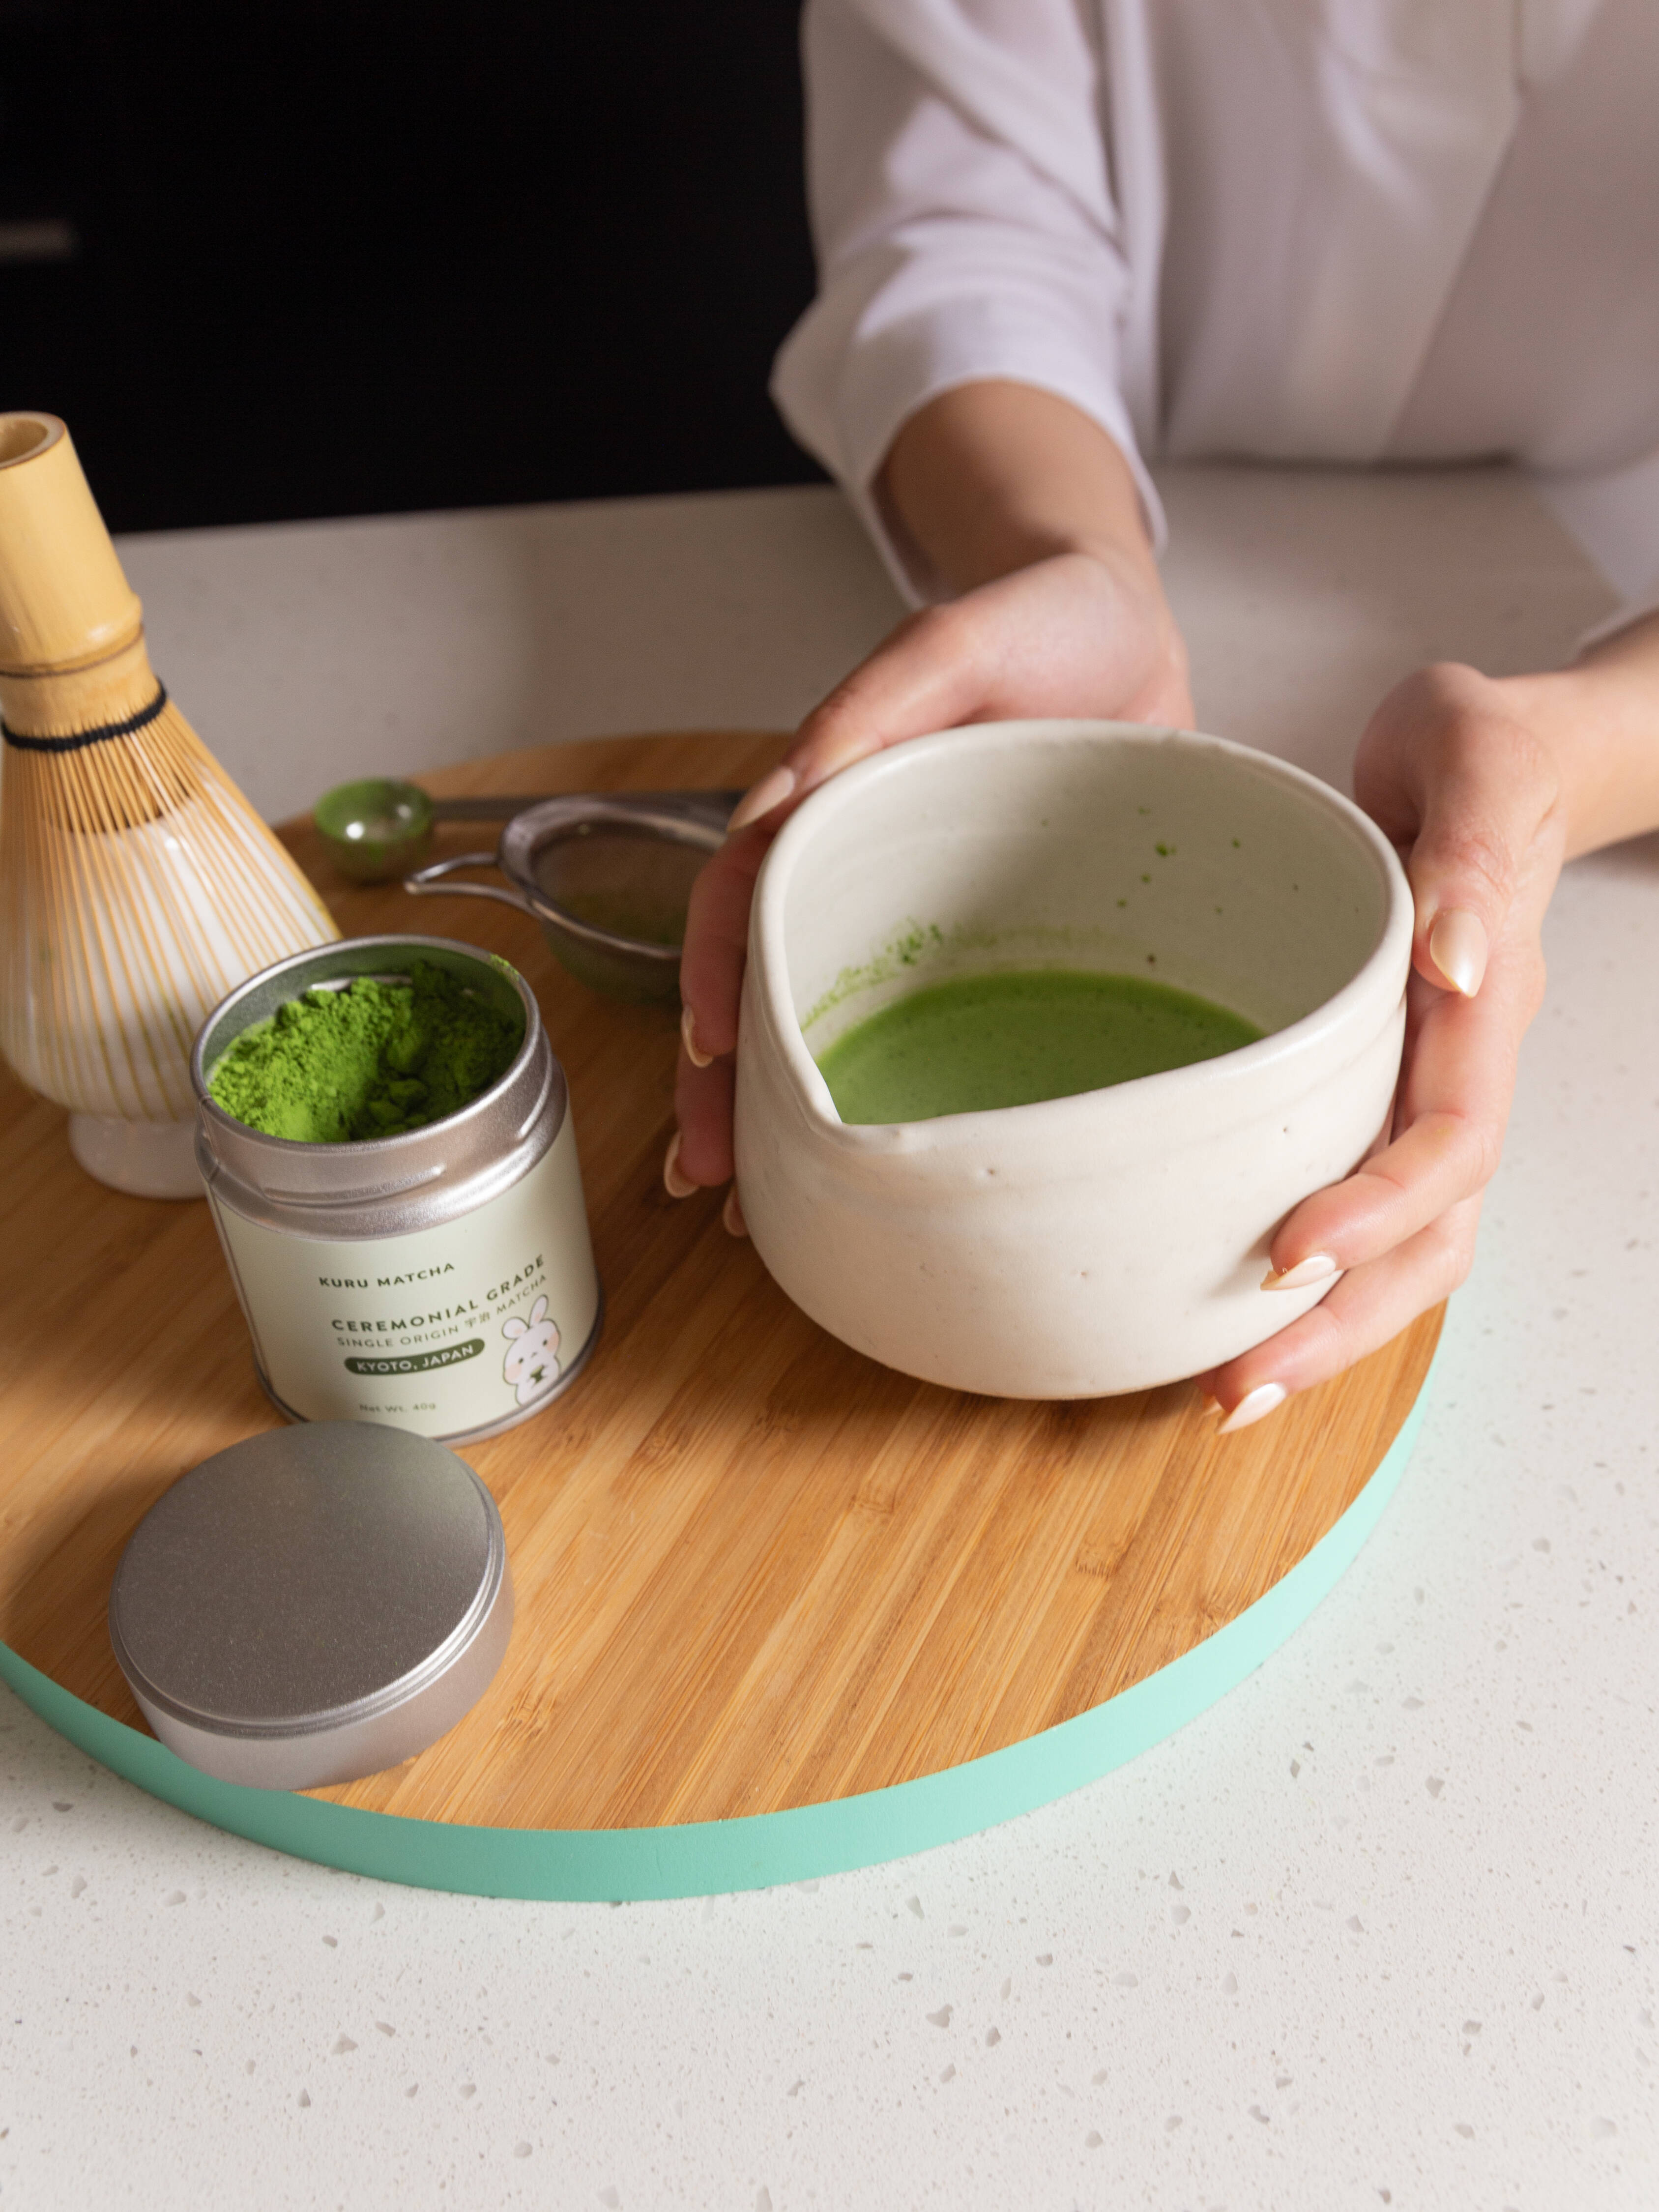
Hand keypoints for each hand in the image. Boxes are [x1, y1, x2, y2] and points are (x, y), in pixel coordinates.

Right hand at [669, 545, 1193, 1201]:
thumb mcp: (960, 636)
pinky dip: (885, 1093)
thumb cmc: (1047, 619)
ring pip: (829, 1018)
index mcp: (836, 795)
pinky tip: (872, 1169)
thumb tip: (794, 783)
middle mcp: (862, 865)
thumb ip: (882, 694)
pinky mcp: (985, 940)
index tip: (710, 1058)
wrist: (1131, 630)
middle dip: (722, 1085)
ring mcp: (919, 911)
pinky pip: (922, 1021)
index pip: (744, 893)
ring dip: (783, 1112)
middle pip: (766, 980)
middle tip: (702, 1176)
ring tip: (757, 1208)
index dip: (715, 975)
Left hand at [1196, 661, 1570, 1428]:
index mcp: (1486, 1002)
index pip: (1449, 1140)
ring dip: (1324, 1329)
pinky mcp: (1380, 1092)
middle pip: (1430, 1238)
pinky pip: (1359, 1204)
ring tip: (1225, 1393)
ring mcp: (1427, 1088)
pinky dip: (1308, 1277)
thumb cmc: (1481, 745)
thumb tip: (1457, 963)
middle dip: (1341, 1324)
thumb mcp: (1475, 755)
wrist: (1496, 756)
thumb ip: (1474, 854)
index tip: (1287, 1256)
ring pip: (1404, 1249)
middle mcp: (1463, 1066)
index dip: (1376, 1212)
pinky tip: (1228, 1315)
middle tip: (1235, 1390)